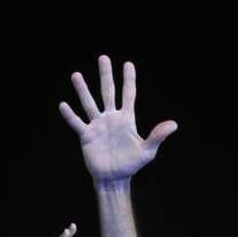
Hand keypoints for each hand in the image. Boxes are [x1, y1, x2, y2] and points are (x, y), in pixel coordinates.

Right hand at [59, 56, 177, 182]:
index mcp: (126, 119)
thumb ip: (157, 136)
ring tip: (76, 75)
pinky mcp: (86, 136)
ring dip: (83, 90)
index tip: (128, 64)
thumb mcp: (147, 151)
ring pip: (89, 103)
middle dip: (106, 75)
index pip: (128, 94)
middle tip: (103, 57)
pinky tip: (63, 105)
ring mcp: (98, 125)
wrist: (114, 179)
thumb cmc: (131, 164)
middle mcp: (111, 118)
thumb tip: (174, 124)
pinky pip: (77, 123)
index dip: (129, 79)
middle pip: (108, 92)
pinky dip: (70, 115)